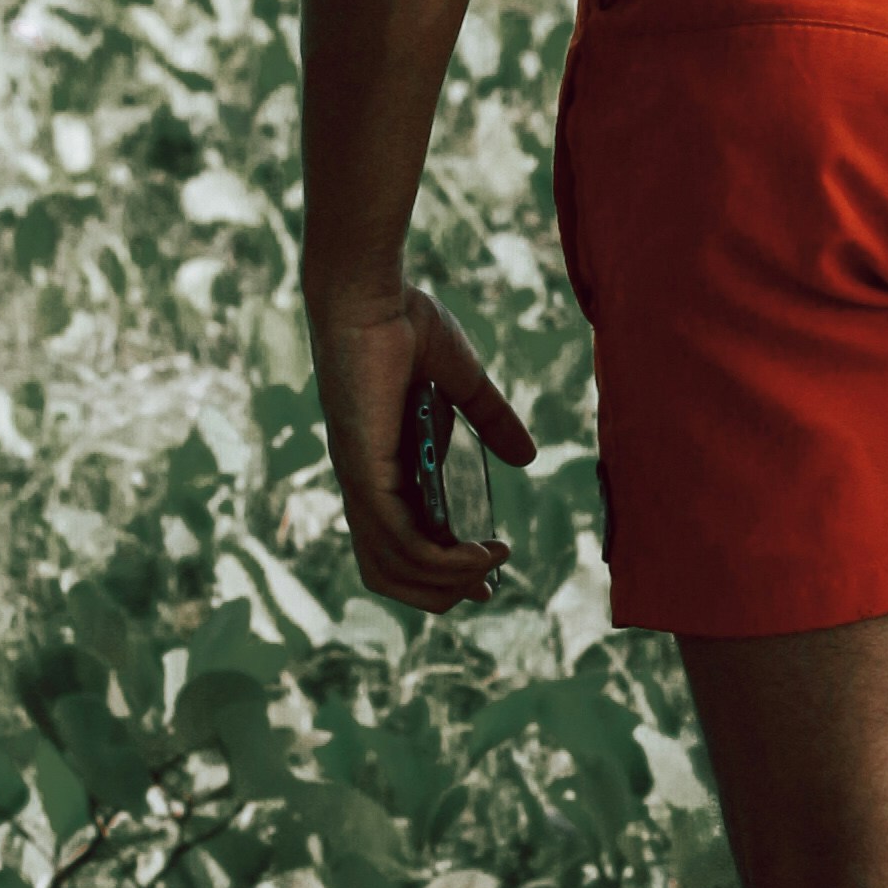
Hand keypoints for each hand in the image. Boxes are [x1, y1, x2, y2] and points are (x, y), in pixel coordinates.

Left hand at [306, 276, 535, 611]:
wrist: (372, 294)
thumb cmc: (404, 325)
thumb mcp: (462, 382)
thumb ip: (491, 419)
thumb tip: (527, 458)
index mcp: (378, 467)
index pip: (395, 544)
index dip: (438, 570)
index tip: (485, 576)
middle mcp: (362, 484)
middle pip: (387, 572)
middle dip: (439, 592)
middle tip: (487, 586)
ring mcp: (360, 481)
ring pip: (393, 567)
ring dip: (447, 580)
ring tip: (492, 568)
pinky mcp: (364, 473)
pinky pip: (400, 539)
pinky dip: (442, 558)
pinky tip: (479, 553)